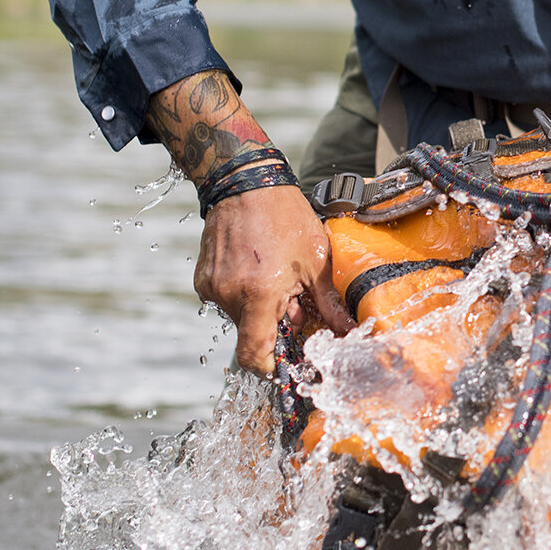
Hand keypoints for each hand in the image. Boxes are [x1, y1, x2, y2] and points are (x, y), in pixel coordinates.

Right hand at [194, 184, 351, 374]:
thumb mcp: (316, 260)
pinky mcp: (203, 278)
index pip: (253, 355)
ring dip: (258, 307)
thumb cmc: (284, 216)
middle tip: (292, 299)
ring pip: (239, 316)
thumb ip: (328, 302)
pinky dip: (243, 294)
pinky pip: (227, 299)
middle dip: (273, 325)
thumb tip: (347, 329)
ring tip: (274, 276)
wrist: (246, 183)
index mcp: (259, 294)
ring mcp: (213, 286)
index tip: (283, 361)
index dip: (269, 366)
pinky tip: (257, 268)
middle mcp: (230, 295)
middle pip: (251, 334)